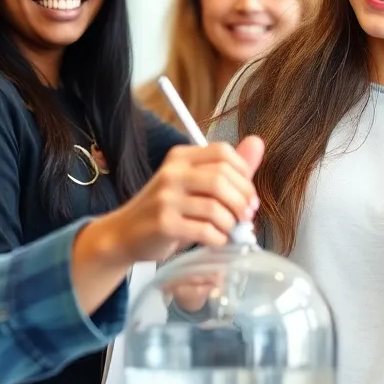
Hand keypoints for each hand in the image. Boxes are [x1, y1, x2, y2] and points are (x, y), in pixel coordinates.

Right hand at [72, 136, 264, 314]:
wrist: (124, 234)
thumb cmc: (166, 209)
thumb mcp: (194, 184)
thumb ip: (227, 169)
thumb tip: (258, 143)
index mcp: (181, 157)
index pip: (223, 153)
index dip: (244, 174)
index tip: (250, 194)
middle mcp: (172, 172)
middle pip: (221, 179)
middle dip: (242, 200)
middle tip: (248, 216)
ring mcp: (166, 198)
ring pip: (215, 207)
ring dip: (231, 222)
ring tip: (230, 230)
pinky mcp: (163, 223)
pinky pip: (204, 229)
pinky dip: (218, 238)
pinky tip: (217, 240)